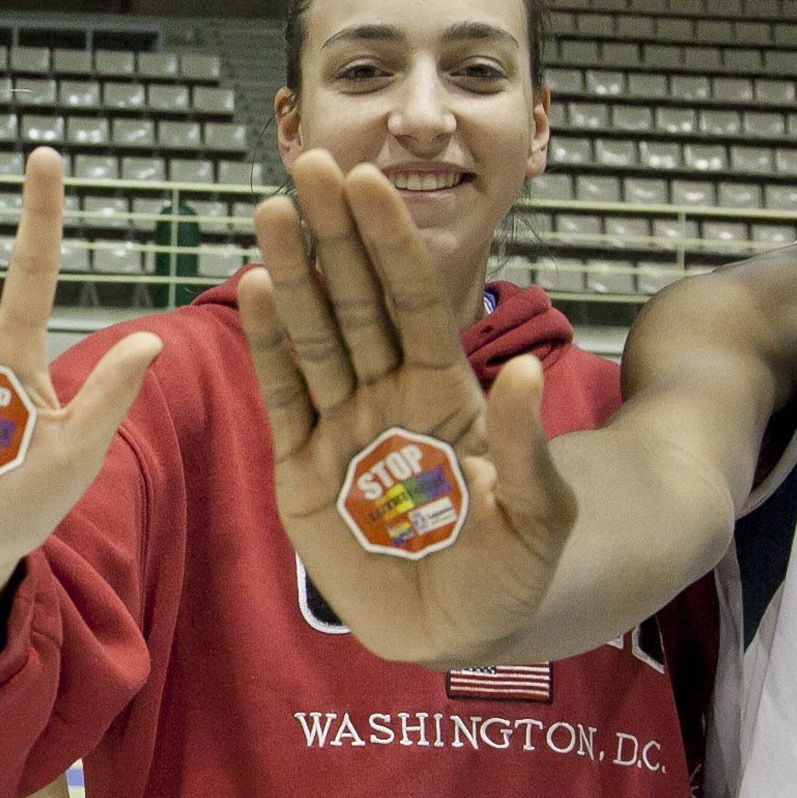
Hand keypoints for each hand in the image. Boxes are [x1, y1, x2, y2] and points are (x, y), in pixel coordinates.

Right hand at [235, 150, 574, 663]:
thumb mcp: (541, 515)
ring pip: (312, 337)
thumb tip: (522, 373)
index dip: (392, 243)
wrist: (462, 631)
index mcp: (444, 391)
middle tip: (311, 166)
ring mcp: (340, 428)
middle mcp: (386, 394)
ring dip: (292, 274)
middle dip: (334, 236)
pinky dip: (268, 347)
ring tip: (272, 212)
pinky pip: (283, 397)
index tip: (372, 182)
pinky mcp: (301, 471)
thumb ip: (526, 448)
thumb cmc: (512, 568)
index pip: (413, 301)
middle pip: (355, 301)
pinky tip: (255, 289)